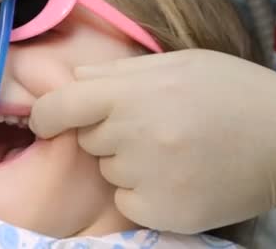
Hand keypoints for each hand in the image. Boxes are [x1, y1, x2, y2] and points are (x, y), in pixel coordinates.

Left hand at [29, 49, 275, 232]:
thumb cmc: (230, 91)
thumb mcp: (175, 64)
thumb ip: (117, 72)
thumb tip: (72, 80)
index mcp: (132, 94)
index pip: (60, 107)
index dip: (46, 115)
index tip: (46, 120)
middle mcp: (134, 137)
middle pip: (85, 139)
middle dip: (105, 132)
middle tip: (150, 125)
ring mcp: (148, 177)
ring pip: (107, 170)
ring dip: (126, 162)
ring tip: (171, 149)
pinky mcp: (163, 211)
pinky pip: (126, 200)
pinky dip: (142, 192)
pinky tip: (177, 176)